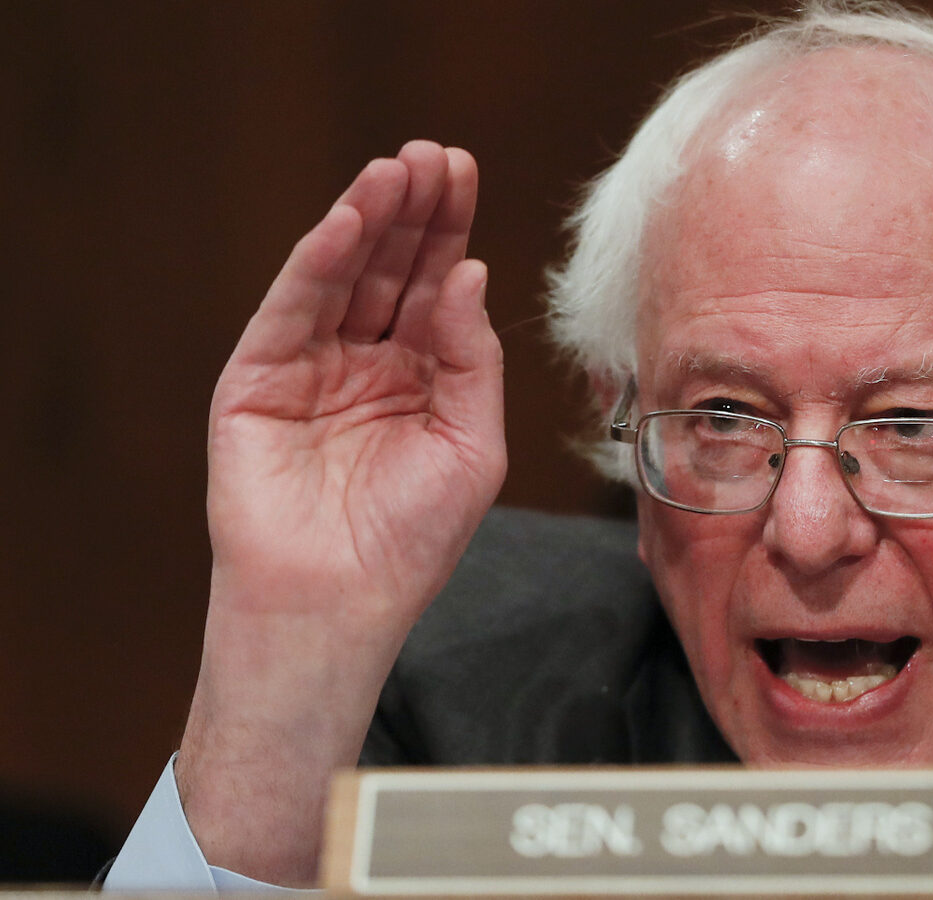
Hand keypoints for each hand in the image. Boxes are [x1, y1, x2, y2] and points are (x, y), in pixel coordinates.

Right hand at [176, 142, 504, 884]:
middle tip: (435, 154)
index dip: (451, 230)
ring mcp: (311, 366)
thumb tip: (470, 272)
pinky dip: (318, 263)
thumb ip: (471, 358)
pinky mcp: (258, 378)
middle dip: (415, 211)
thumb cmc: (413, 540)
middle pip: (394, 269)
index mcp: (423, 376)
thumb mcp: (472, 446)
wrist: (340, 605)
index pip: (438, 286)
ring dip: (368, 220)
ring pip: (343, 277)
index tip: (467, 173)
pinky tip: (348, 221)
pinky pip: (293, 308)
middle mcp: (368, 362)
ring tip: (396, 169)